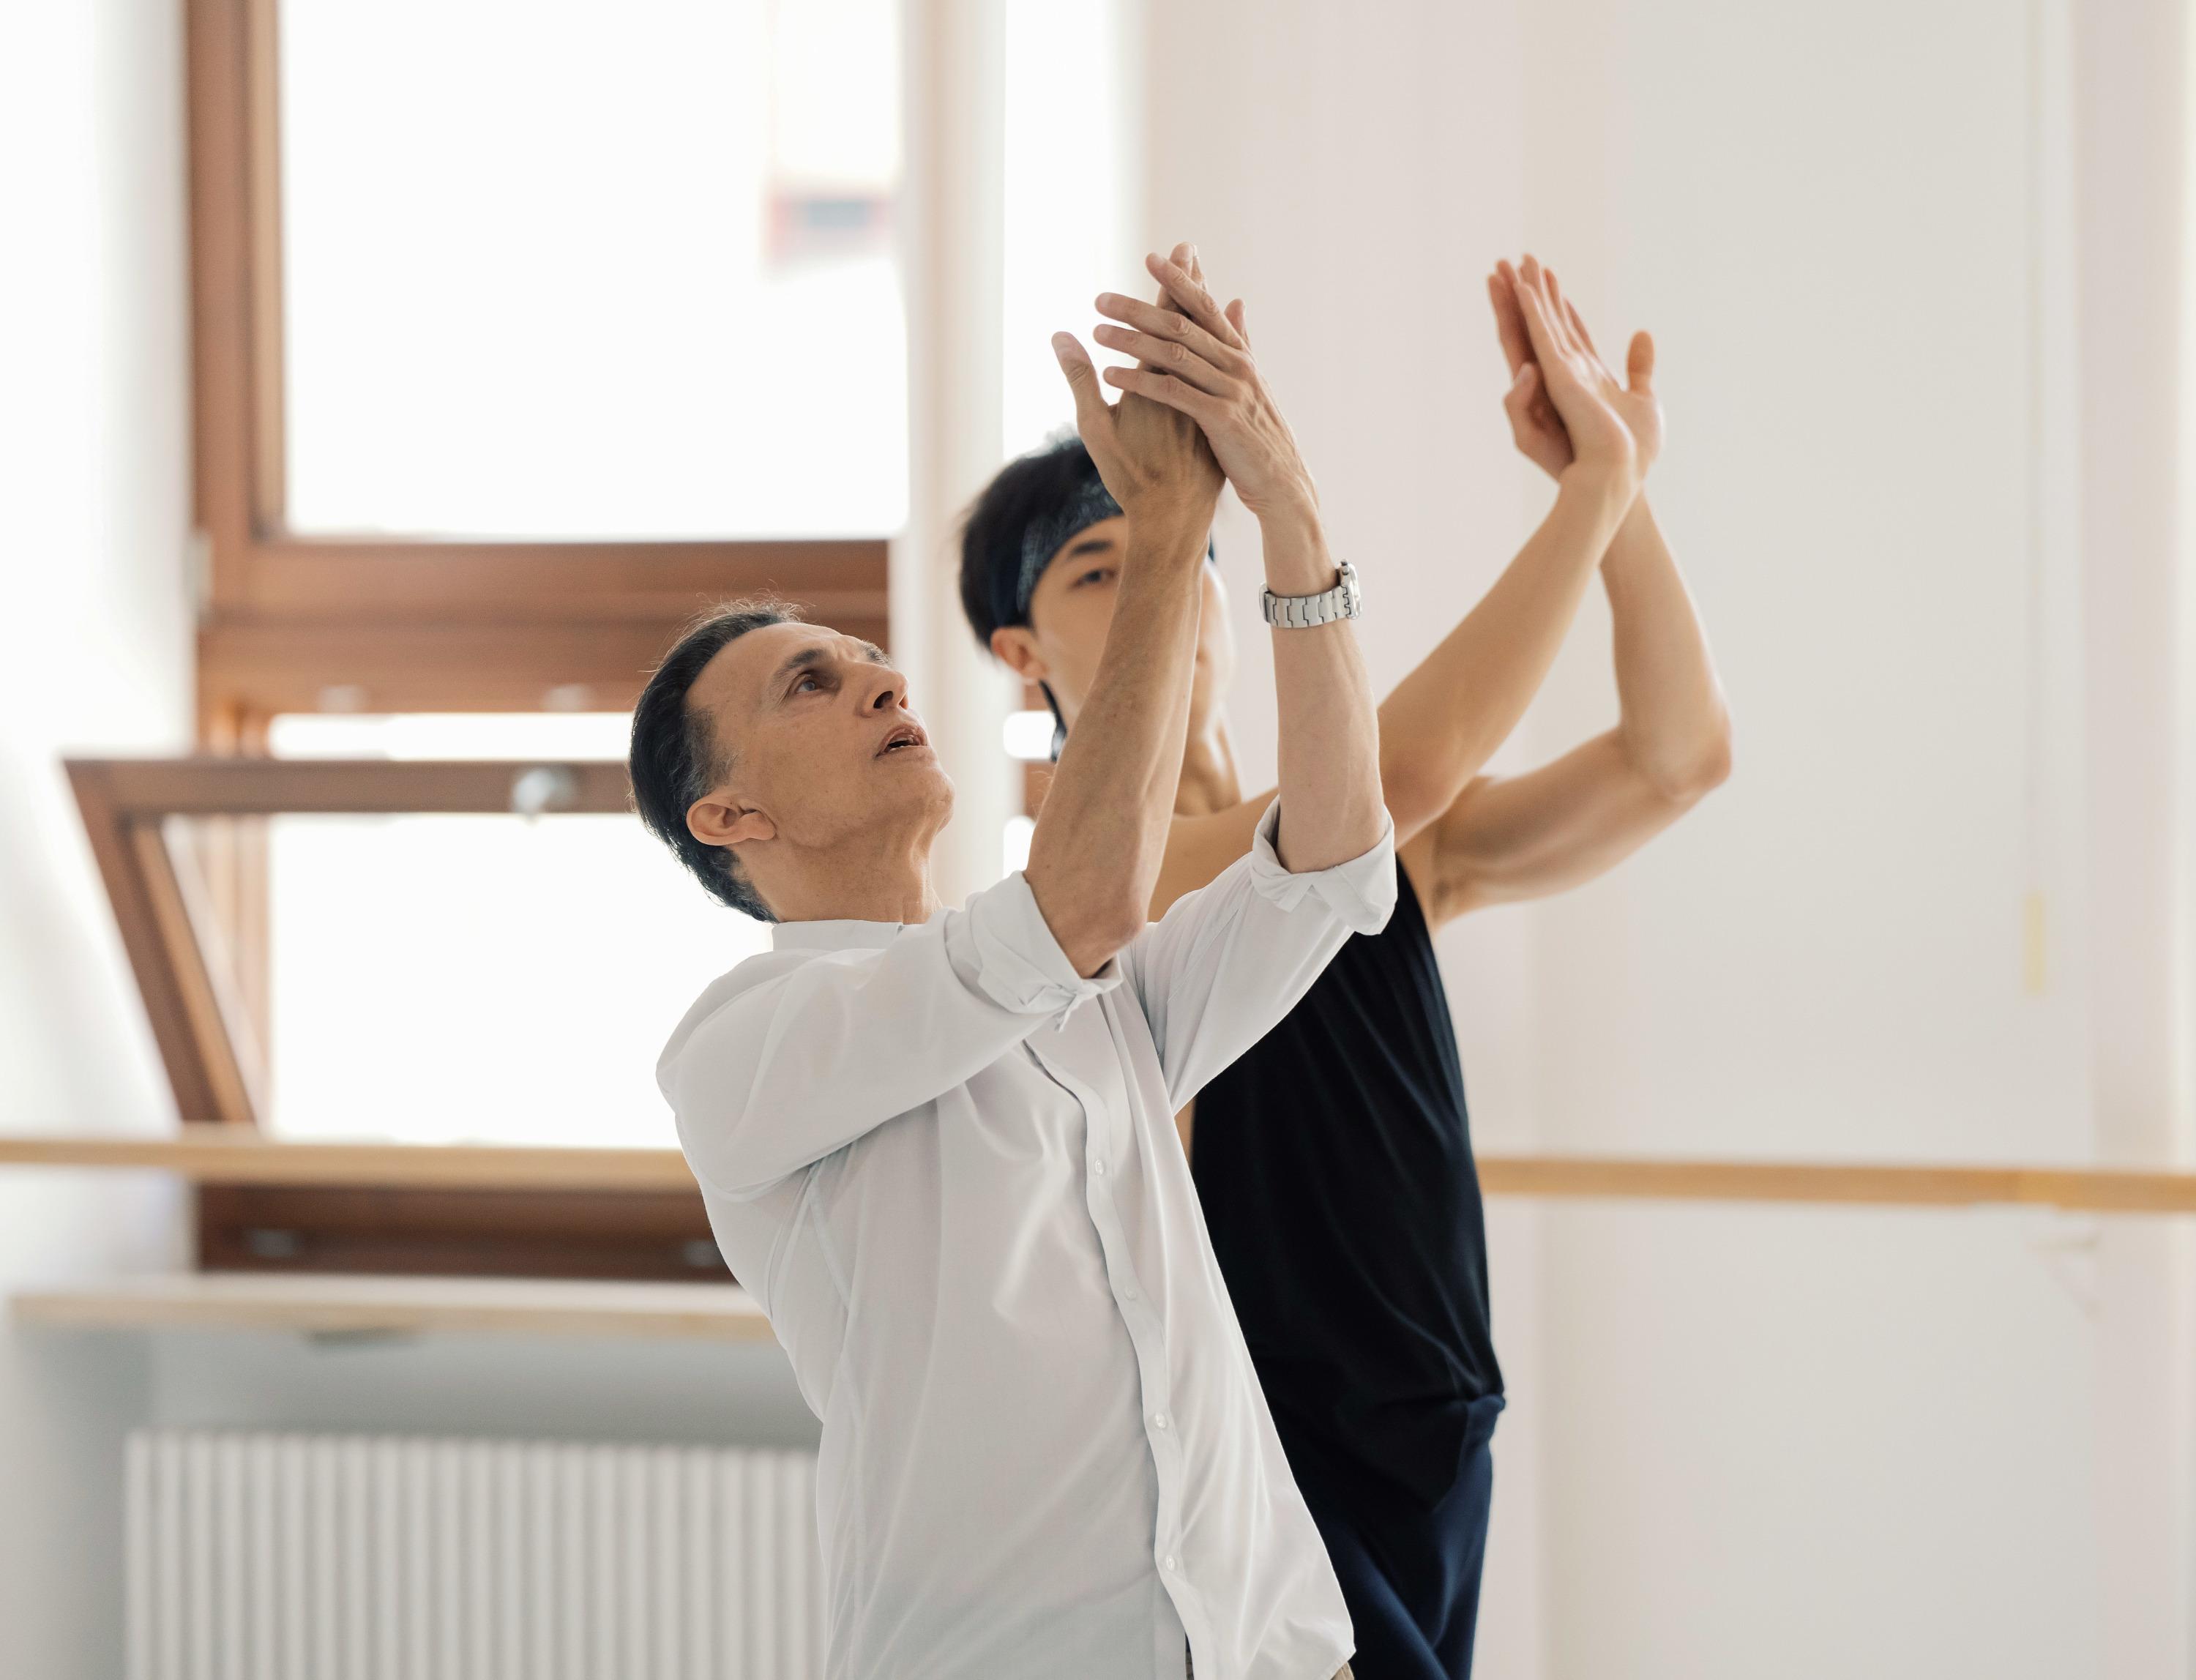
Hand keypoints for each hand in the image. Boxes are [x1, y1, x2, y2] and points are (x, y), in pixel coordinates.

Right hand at [1052, 243, 1222, 525]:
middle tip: (1193, 252)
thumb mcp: (1095, 429)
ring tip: (1213, 291)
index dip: (1170, 284)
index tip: (1178, 251)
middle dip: (1190, 287)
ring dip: (1209, 317)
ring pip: (1211, 349)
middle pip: (1192, 324)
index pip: (1166, 320)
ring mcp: (1206, 401)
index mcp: (1156, 381)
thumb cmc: (1129, 477)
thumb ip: (1079, 380)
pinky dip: (1225, 352)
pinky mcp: (1217, 421)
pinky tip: (1234, 343)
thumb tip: (1062, 335)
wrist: (1174, 519)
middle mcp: (1187, 384)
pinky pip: (1222, 375)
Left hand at [1088, 250, 1317, 523]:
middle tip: (1102, 298)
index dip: (1179, 280)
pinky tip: (1110, 375)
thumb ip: (1239, 340)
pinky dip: (1140, 381)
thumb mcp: (1251, 381)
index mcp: (1239, 354)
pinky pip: (1173, 393)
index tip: (1151, 258)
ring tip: (1097, 332)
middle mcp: (1236, 365)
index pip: (1205, 307)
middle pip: (1182, 325)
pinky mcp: (1220, 419)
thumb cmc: (1258, 434)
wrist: (1280, 481)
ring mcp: (1230, 390)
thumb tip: (1235, 300)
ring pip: (1174, 355)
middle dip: (1140, 308)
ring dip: (1132, 341)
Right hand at [1487, 257, 1658, 487]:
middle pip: (1541, 325)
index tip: (1548, 276)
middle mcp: (1564, 374)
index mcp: (1583, 378)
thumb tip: (1643, 334)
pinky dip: (1530, 314)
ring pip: (1535, 325)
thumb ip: (1638, 367)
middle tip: (1514, 260)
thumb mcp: (1643, 399)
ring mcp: (1557, 375)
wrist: (1620, 475)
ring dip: (1523, 293)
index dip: (1556, 303)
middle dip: (1528, 293)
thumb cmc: (1632, 450)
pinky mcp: (1556, 378)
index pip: (1565, 332)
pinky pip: (1539, 340)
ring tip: (1509, 263)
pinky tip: (1521, 290)